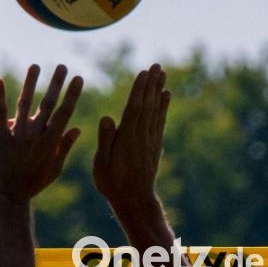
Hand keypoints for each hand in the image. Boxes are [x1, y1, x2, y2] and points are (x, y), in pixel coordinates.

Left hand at [0, 64, 83, 203]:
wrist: (8, 195)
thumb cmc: (32, 182)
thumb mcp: (54, 168)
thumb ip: (64, 147)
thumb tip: (77, 129)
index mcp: (51, 142)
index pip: (64, 113)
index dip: (72, 95)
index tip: (79, 78)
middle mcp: (36, 135)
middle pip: (47, 104)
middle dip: (56, 84)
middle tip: (62, 65)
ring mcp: (18, 135)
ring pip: (25, 104)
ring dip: (30, 83)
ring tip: (35, 65)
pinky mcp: (1, 137)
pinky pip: (0, 113)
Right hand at [93, 64, 168, 212]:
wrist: (134, 200)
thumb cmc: (112, 183)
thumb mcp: (102, 163)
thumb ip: (106, 140)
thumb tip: (107, 117)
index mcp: (127, 138)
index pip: (134, 108)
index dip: (139, 90)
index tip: (144, 72)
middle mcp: (142, 136)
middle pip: (148, 105)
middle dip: (151, 84)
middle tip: (157, 65)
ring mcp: (150, 140)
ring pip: (156, 110)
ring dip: (158, 90)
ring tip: (162, 74)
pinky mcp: (154, 145)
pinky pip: (160, 121)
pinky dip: (163, 106)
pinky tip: (165, 96)